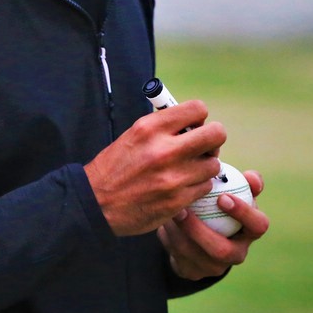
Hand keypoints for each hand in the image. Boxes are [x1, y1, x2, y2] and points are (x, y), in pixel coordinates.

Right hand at [84, 101, 225, 235]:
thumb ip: (163, 127)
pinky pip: (205, 187)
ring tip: (188, 169)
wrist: (96, 203)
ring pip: (213, 164)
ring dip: (204, 166)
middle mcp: (164, 150)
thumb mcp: (133, 135)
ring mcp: (173, 177)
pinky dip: (197, 185)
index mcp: (150, 128)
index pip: (197, 109)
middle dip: (213, 139)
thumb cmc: (114, 168)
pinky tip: (182, 186)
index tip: (194, 125)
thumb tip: (193, 122)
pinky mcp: (178, 200)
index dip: (199, 117)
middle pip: (216, 135)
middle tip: (203, 146)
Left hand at [157, 170, 267, 279]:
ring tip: (168, 212)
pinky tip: (163, 222)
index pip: (258, 225)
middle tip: (183, 210)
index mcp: (251, 232)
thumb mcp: (236, 191)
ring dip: (178, 231)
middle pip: (222, 251)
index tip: (222, 197)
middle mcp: (237, 254)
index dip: (243, 213)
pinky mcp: (194, 272)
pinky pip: (177, 257)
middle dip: (200, 231)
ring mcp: (214, 267)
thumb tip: (250, 177)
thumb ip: (246, 182)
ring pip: (193, 254)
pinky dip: (168, 237)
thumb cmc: (223, 204)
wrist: (203, 234)